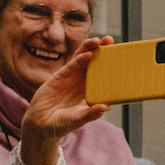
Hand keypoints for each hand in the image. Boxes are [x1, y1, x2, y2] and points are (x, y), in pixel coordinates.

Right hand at [18, 36, 111, 164]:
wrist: (42, 124)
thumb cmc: (63, 123)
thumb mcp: (79, 119)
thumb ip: (91, 114)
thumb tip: (105, 107)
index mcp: (92, 91)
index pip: (105, 75)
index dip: (112, 65)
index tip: (122, 57)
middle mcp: (84, 82)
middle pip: (96, 62)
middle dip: (103, 51)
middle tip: (110, 40)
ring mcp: (73, 77)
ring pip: (83, 59)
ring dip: (91, 49)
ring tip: (99, 41)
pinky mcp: (61, 76)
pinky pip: (72, 65)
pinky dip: (79, 59)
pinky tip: (88, 54)